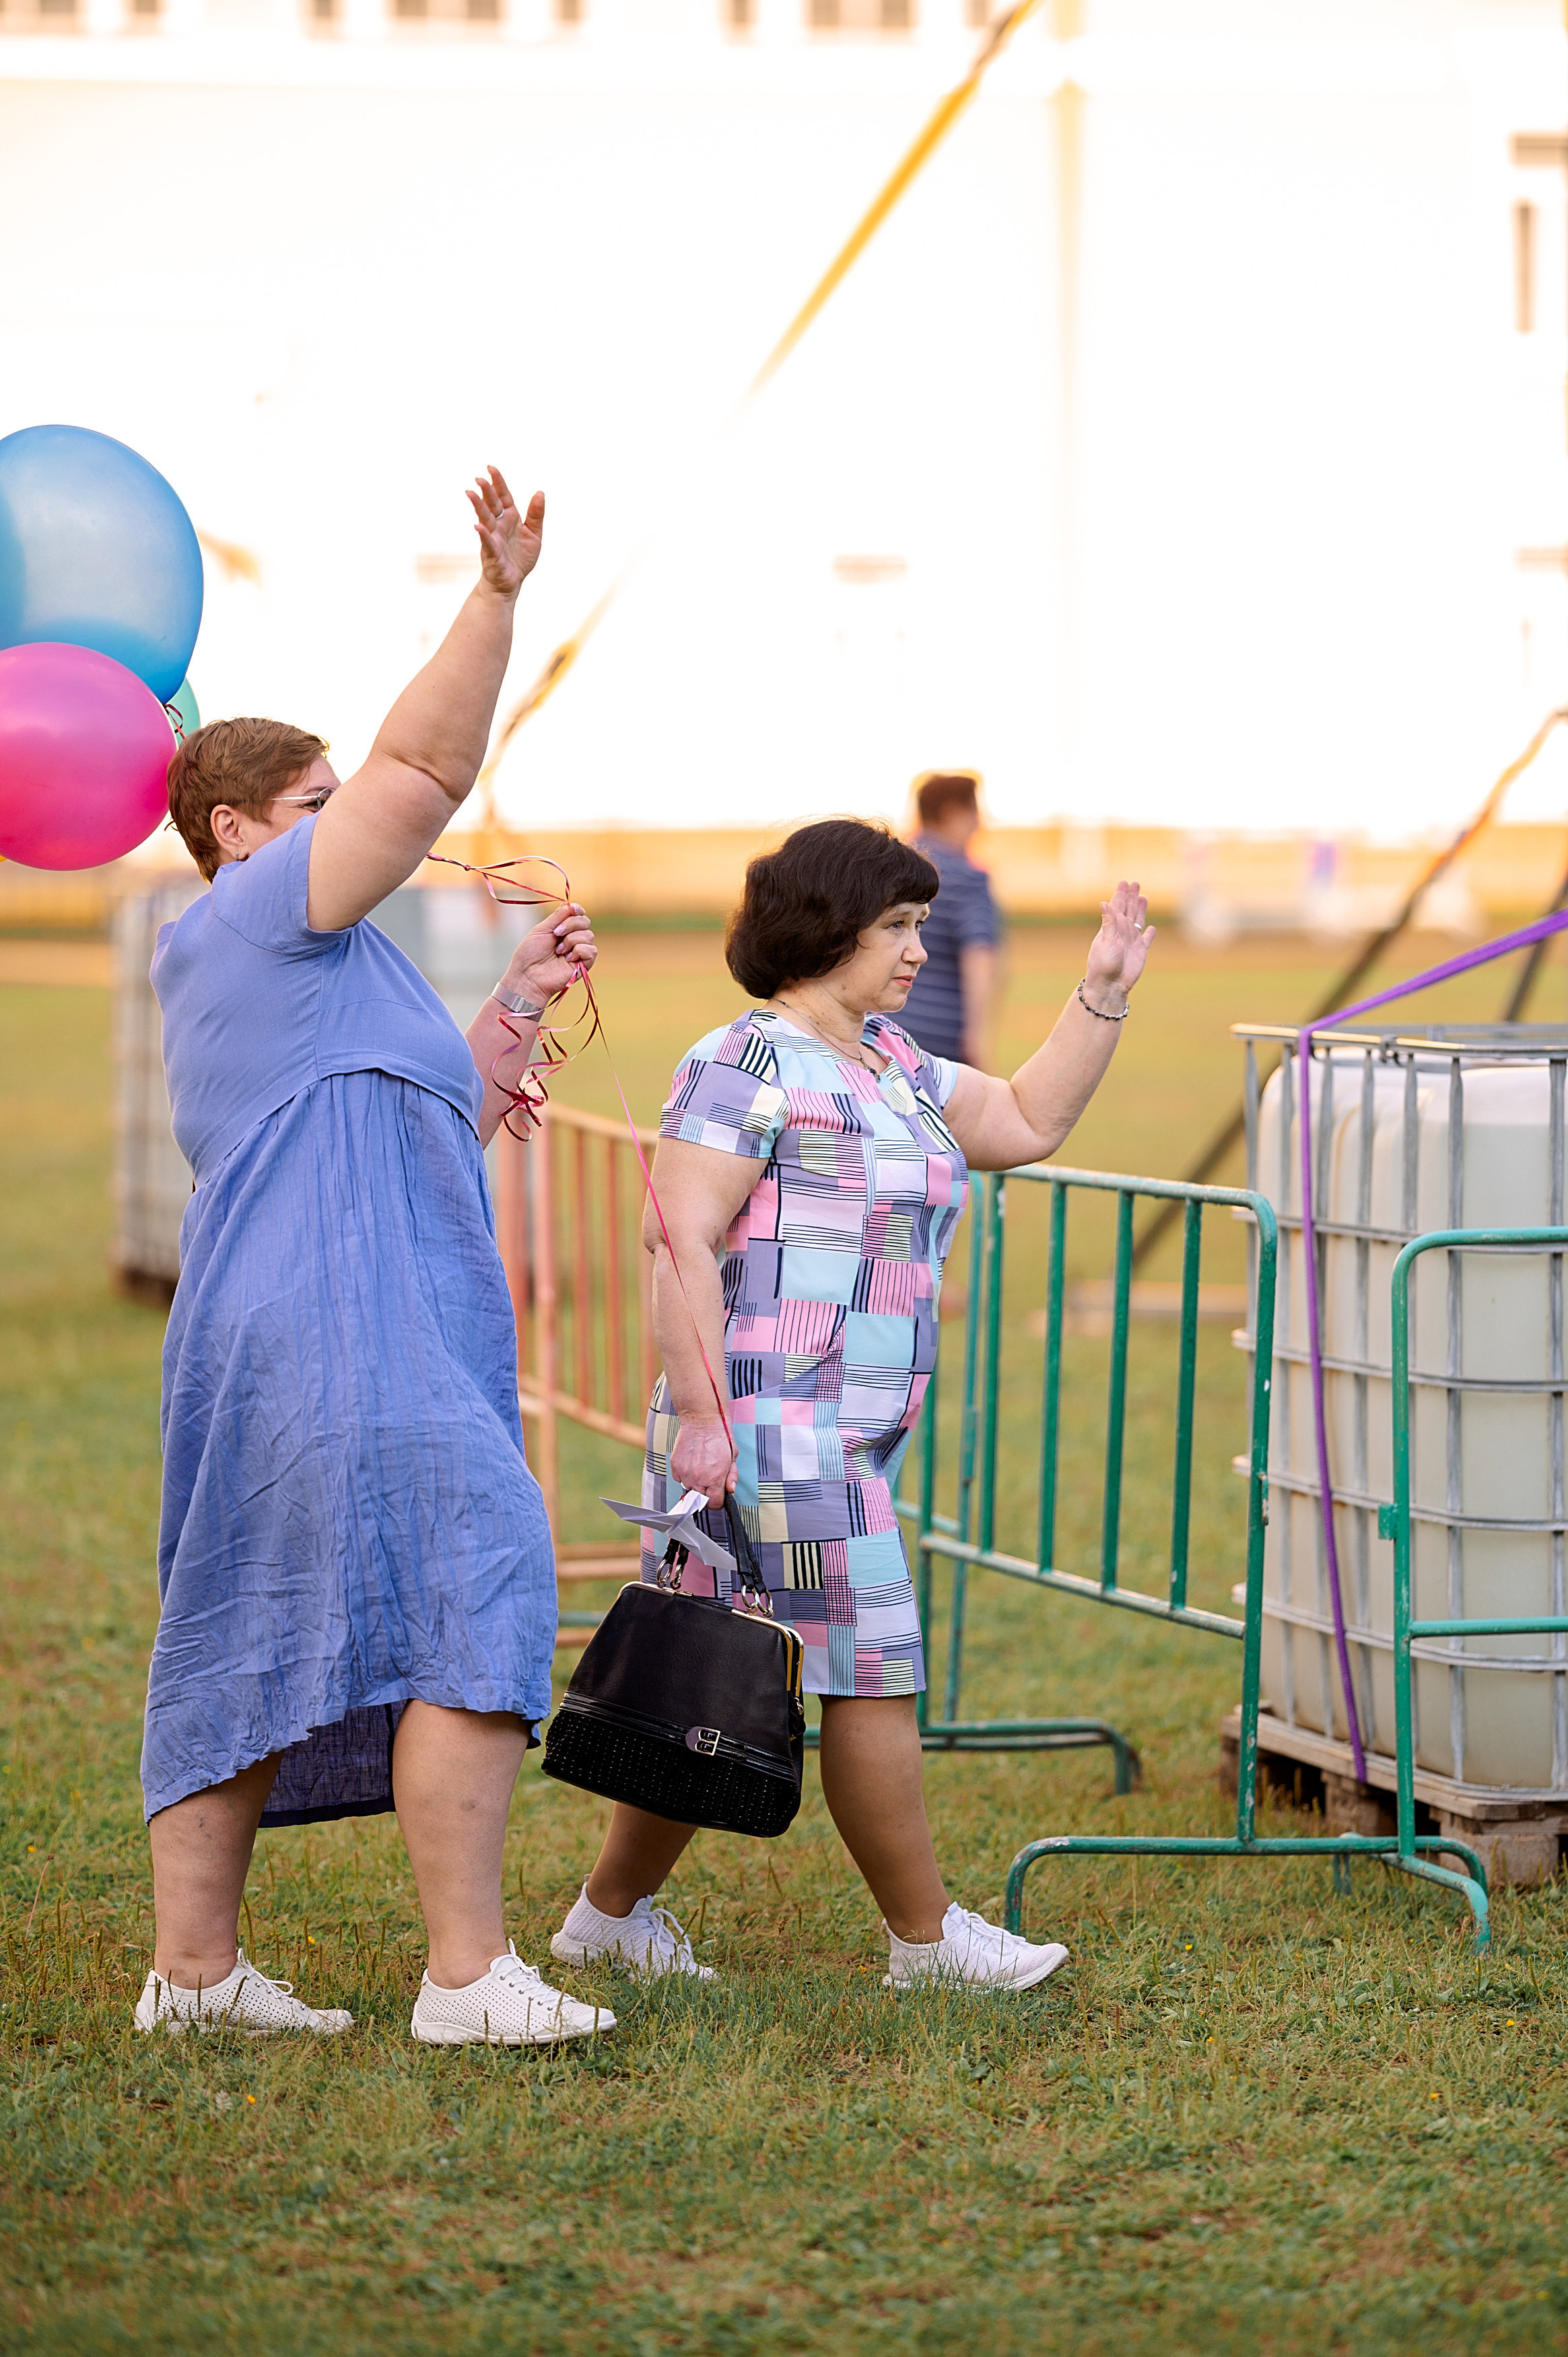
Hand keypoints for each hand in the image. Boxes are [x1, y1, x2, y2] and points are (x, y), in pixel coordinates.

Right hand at [466, 466, 543, 600]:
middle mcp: (499, 525)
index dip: (498, 483)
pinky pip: (487, 542)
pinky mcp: (492, 554)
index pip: (504, 496)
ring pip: (485, 519)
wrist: (511, 582)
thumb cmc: (520, 558)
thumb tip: (540, 492)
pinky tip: (478, 527)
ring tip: (470, 493)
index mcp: (510, 518)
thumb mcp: (534, 534)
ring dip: (478, 507)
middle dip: (486, 492)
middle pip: (492, 505)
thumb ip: (536, 515)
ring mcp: (493, 538)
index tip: (490, 468)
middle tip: (479, 478)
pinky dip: (483, 535)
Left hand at [505, 903, 595, 1006]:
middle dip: (571, 924)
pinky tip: (567, 958)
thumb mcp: (542, 929)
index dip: (578, 910)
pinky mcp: (584, 965)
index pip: (579, 914)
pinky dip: (579, 951)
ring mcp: (579, 952)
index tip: (572, 910)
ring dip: (571, 940)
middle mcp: (573, 939)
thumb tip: (571, 904)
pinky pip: (591, 950)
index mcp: (563, 929)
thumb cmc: (529, 954)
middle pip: (585, 922)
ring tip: (558, 951)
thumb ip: (558, 916)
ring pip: (589, 935)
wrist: (527, 976)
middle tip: (556, 933)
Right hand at [669, 1414, 736, 1510]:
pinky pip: (679, 1479)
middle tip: (710, 1480)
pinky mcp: (675, 1466)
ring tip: (700, 1467)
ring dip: (694, 1484)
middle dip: (706, 1494)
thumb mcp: (733, 1457)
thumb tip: (730, 1490)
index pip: (714, 1504)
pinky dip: (685, 1475)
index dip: (717, 1501)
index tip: (718, 1495)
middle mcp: (698, 1479)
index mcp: (715, 1478)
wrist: (702, 1420)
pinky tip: (691, 1462)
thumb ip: (732, 1476)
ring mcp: (685, 1473)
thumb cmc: (720, 1436)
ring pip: (688, 1489)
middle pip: (699, 1500)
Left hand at [1083, 880, 1154, 1013]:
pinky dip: (1150, 934)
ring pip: (1138, 921)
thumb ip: (1108, 921)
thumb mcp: (1106, 940)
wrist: (1110, 984)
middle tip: (1135, 883)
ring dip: (1141, 909)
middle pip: (1129, 909)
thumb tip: (1104, 902)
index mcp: (1113, 927)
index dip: (1121, 894)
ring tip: (1143, 898)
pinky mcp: (1140, 952)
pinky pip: (1146, 940)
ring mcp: (1132, 941)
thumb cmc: (1104, 963)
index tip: (1124, 882)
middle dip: (1132, 896)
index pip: (1117, 906)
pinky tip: (1152, 928)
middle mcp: (1122, 932)